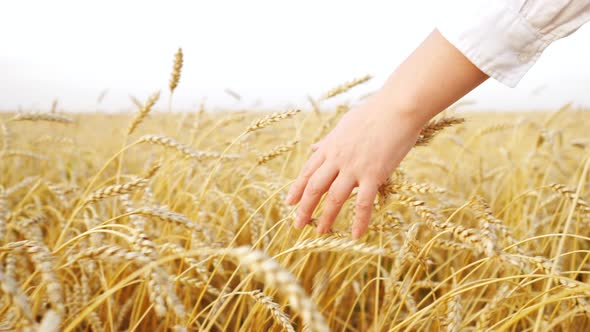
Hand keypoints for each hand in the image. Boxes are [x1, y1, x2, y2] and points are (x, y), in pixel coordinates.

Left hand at [285, 95, 423, 238]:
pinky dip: (359, 221)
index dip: (297, 189)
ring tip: (320, 232)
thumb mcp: (345, 124)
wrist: (398, 107)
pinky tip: (356, 235)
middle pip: (314, 187)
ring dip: (326, 217)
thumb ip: (329, 139)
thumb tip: (314, 148)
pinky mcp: (374, 174)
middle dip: (304, 207)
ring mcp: (354, 167)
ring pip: (334, 198)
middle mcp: (337, 158)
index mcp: (330, 146)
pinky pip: (364, 203)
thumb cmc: (375, 111)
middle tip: (297, 224)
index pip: (308, 171)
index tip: (289, 203)